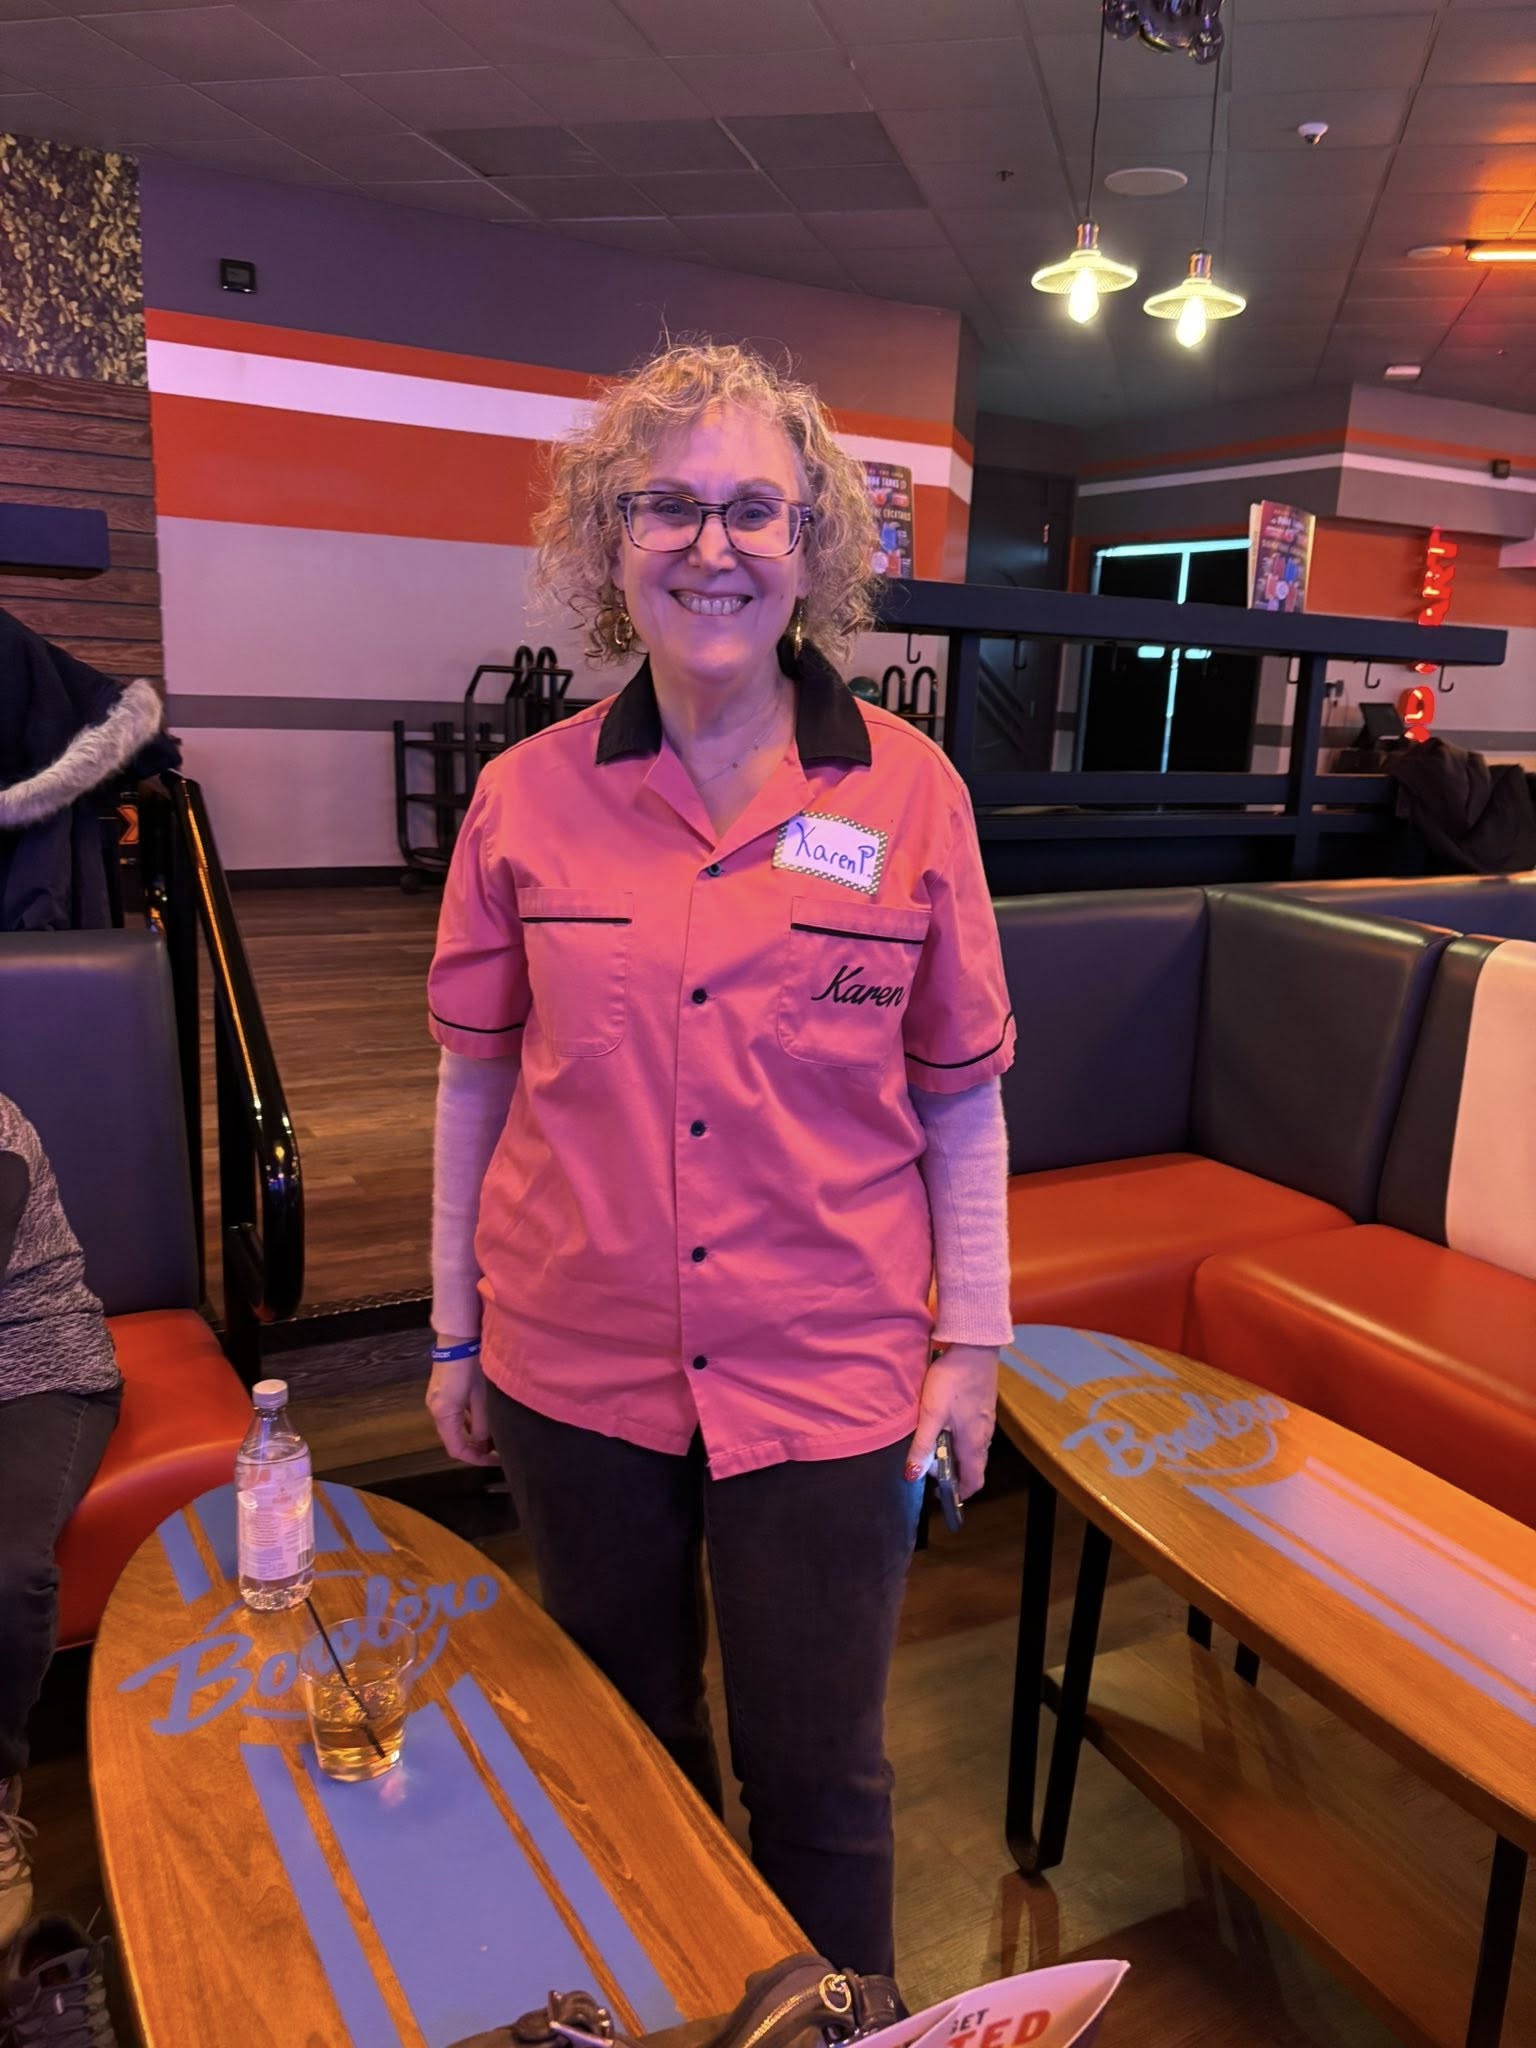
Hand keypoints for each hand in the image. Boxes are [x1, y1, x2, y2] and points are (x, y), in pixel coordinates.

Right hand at [425, 1344, 499, 1466]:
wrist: (459, 1338)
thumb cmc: (472, 1366)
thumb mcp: (482, 1397)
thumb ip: (482, 1424)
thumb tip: (484, 1444)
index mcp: (443, 1414)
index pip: (456, 1449)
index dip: (476, 1459)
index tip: (495, 1460)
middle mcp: (435, 1410)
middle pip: (453, 1440)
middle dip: (475, 1448)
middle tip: (497, 1450)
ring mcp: (436, 1400)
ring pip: (453, 1428)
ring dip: (471, 1435)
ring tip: (494, 1437)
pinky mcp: (441, 1392)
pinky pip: (453, 1415)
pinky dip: (466, 1422)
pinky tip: (483, 1420)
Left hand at [906, 1343, 998, 1499]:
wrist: (974, 1347)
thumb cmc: (952, 1381)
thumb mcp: (931, 1414)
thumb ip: (922, 1445)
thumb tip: (912, 1476)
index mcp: (973, 1443)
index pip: (975, 1481)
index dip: (960, 1492)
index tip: (942, 1493)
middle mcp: (985, 1436)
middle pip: (974, 1466)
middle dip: (954, 1472)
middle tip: (931, 1465)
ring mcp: (987, 1421)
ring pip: (974, 1449)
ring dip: (957, 1454)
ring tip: (934, 1444)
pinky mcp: (984, 1407)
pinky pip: (975, 1433)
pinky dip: (961, 1438)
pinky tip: (945, 1423)